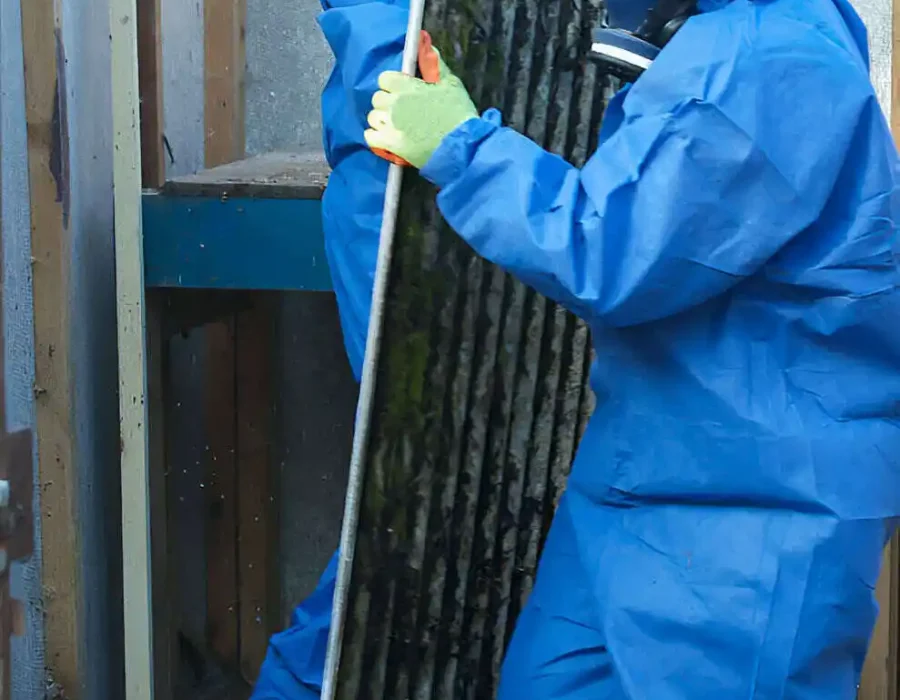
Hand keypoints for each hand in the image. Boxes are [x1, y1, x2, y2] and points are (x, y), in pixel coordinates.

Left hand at [365, 49, 477, 168]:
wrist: (462, 147)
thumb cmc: (458, 115)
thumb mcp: (449, 83)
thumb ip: (432, 63)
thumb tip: (423, 41)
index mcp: (406, 86)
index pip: (384, 78)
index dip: (393, 85)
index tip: (402, 92)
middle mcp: (394, 104)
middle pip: (377, 98)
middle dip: (388, 103)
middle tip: (403, 111)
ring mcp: (390, 124)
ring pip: (373, 117)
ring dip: (383, 120)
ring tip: (398, 126)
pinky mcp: (390, 144)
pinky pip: (370, 137)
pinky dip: (376, 137)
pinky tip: (389, 138)